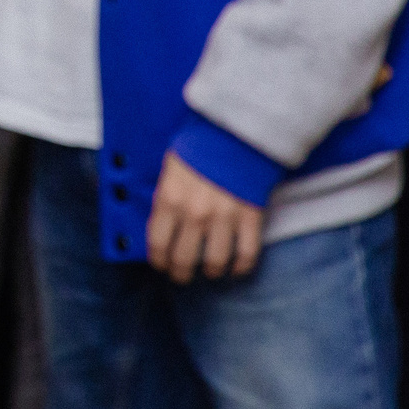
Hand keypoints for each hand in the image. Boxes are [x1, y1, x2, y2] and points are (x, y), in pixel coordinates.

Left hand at [145, 151, 263, 282]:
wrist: (236, 133)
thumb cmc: (199, 146)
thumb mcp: (170, 168)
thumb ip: (165, 196)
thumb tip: (161, 222)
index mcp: (169, 199)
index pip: (158, 243)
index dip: (159, 261)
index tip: (161, 266)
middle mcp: (194, 213)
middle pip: (183, 259)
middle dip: (180, 273)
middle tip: (181, 276)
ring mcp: (224, 218)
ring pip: (215, 262)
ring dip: (211, 271)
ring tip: (209, 271)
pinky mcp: (250, 218)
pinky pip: (246, 253)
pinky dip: (241, 266)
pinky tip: (236, 268)